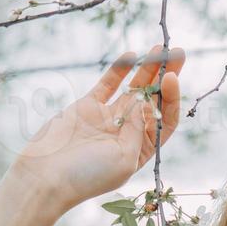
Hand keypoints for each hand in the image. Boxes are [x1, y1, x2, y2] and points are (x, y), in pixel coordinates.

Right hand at [7, 43, 185, 215]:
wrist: (46, 176)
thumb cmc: (87, 176)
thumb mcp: (123, 160)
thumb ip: (136, 131)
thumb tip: (141, 103)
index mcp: (140, 150)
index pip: (164, 120)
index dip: (171, 99)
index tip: (171, 78)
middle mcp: (127, 133)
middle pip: (153, 101)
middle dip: (166, 77)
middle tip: (180, 53)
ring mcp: (108, 118)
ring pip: (133, 89)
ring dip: (148, 69)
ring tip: (161, 48)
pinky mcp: (87, 107)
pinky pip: (107, 84)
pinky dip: (119, 70)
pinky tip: (132, 55)